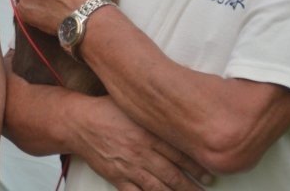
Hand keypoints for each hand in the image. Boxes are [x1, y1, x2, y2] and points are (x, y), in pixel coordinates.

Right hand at [72, 97, 211, 189]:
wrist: (78, 122)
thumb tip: (179, 111)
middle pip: (172, 175)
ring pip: (158, 188)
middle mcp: (140, 153)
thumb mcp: (133, 106)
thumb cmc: (105, 110)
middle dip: (192, 186)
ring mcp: (128, 168)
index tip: (210, 173)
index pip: (178, 153)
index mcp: (147, 133)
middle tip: (206, 190)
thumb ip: (155, 112)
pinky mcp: (116, 178)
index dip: (196, 165)